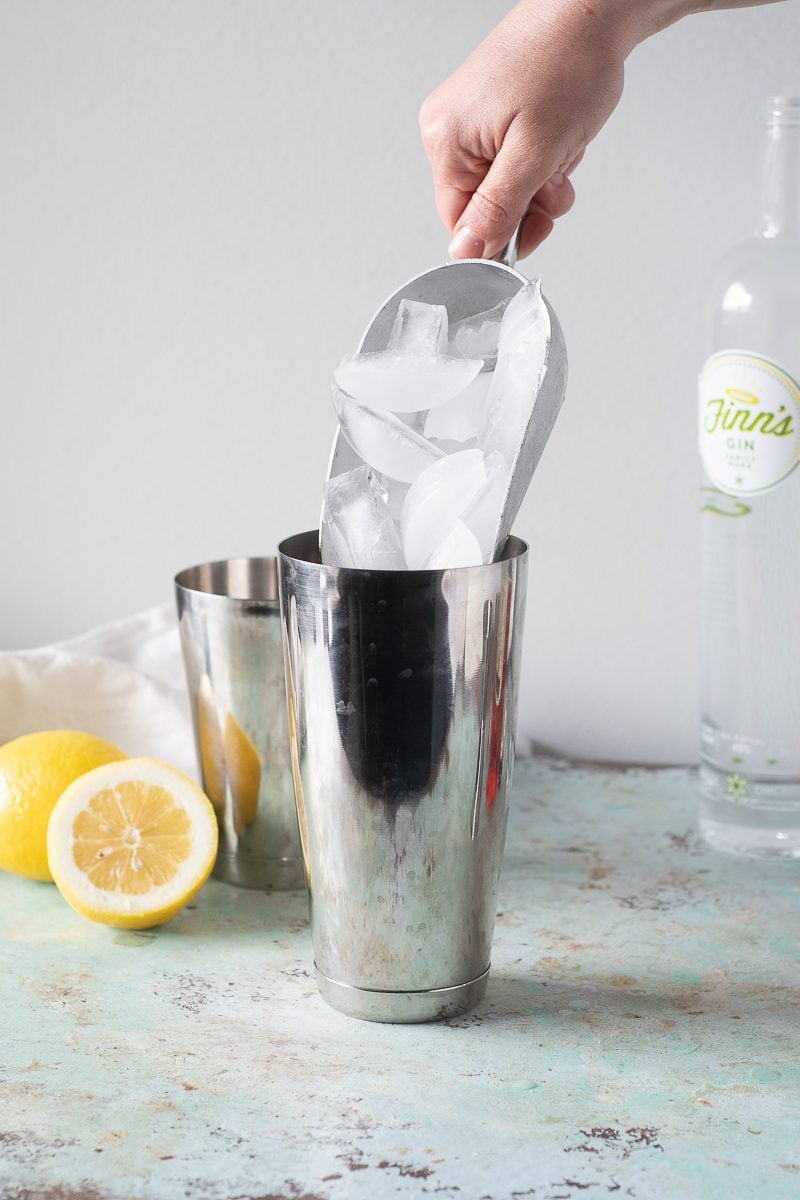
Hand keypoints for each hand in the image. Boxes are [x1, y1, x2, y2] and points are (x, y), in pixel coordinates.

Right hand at [418, 0, 642, 259]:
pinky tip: (556, 136)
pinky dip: (541, 160)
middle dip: (527, 203)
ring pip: (504, 187)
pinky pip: (512, 162)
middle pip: (483, 206)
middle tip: (555, 178)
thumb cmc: (567, 63)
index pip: (460, 223)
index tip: (537, 222)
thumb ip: (498, 210)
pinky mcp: (491, 113)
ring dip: (540, 182)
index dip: (501, 234)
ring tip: (560, 148)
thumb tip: (466, 252)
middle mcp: (449, 130)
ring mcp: (469, 120)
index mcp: (446, 141)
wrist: (592, 11)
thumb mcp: (535, 154)